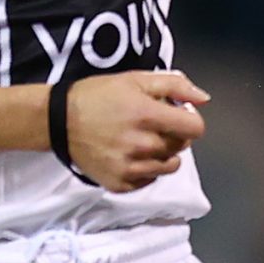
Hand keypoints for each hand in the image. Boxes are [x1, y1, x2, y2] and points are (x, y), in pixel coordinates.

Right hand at [65, 70, 208, 191]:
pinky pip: (149, 180)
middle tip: (155, 124)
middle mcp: (141, 145)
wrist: (59, 120)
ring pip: (169, 166)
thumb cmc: (98, 97)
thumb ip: (176, 86)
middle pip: (182, 146)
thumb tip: (203, 99)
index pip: (194, 129)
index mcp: (148, 116)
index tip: (179, 115)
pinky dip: (147, 169)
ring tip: (144, 140)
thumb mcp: (137, 79)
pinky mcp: (119, 183)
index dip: (190, 120)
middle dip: (175, 134)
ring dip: (164, 154)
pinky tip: (132, 154)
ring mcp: (129, 167)